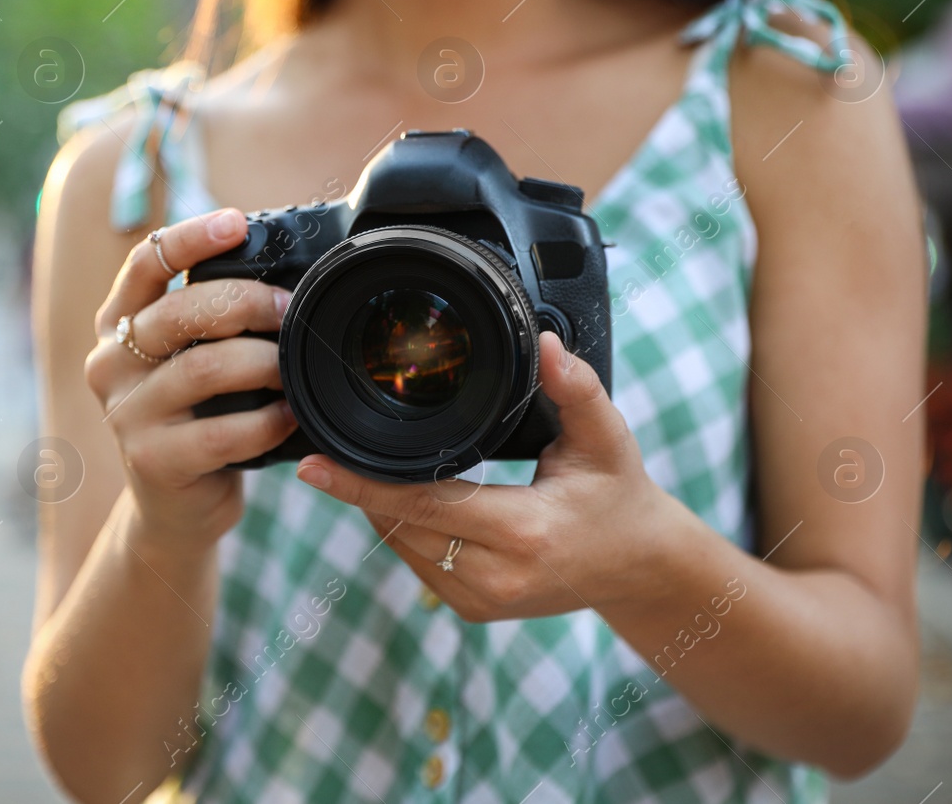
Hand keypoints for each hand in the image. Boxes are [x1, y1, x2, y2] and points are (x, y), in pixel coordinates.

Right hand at [85, 208, 298, 549]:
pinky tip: (288, 417)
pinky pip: (222, 432)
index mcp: (117, 324)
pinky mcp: (152, 462)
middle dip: (247, 303)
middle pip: (180, 311)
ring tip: (293, 368)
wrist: (175, 507)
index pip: (145, 262)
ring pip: (204, 368)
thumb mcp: (188, 358)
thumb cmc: (196, 418)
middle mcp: (110, 363)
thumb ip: (209, 318)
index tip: (237, 222)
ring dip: (264, 363)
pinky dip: (267, 422)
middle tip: (289, 308)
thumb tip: (283, 269)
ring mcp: (125, 415)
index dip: (191, 236)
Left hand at [295, 332, 680, 621]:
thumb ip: (576, 389)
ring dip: (377, 505)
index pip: (423, 504)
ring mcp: (482, 601)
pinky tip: (395, 495)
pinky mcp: (474, 609)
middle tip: (326, 445)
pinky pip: (417, 562)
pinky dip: (400, 527)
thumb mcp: (607, 439)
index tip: (312, 464)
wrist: (640, 567)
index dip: (361, 483)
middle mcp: (497, 576)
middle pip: (399, 525)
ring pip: (401, 546)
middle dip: (360, 486)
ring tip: (354, 463)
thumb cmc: (620, 497)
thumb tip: (545, 342)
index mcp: (525, 533)